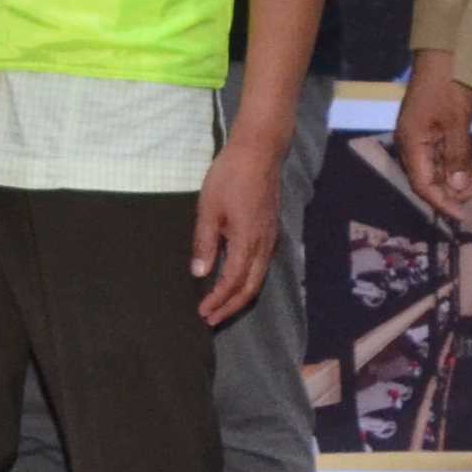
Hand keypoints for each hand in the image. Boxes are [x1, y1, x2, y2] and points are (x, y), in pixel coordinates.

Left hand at [192, 115, 290, 323]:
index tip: (202, 313)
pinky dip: (248, 281)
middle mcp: (264, 245)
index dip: (218, 301)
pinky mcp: (271, 231)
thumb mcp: (209, 209)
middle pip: (250, 288)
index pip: (232, 282)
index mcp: (247, 242)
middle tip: (211, 319)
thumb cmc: (230, 176)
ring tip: (222, 306)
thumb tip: (200, 274)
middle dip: (231, 307)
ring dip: (240, 296)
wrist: (260, 151)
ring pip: (259, 278)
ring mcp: (270, 238)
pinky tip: (236, 281)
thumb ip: (205, 243)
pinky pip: (262, 265)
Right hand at [394, 53, 471, 222]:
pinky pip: (438, 155)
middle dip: (449, 193)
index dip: (441, 202)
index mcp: (411, 143)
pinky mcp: (429, 127)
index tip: (462, 214)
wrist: (444, 52)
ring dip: (453, 179)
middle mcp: (410, 143)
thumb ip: (456, 155)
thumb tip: (457, 186)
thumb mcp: (456, 121)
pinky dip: (453, 164)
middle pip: (425, 179)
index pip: (422, 184)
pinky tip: (470, 167)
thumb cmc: (448, 84)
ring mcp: (418, 134)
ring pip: (433, 168)